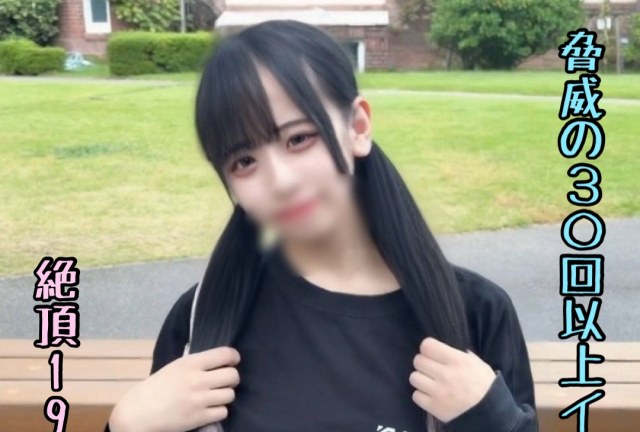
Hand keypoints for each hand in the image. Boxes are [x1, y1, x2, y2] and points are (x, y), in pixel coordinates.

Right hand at [109, 346, 240, 431]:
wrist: (138, 414)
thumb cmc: (155, 388)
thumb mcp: (174, 368)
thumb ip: (196, 364)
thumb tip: (219, 362)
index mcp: (190, 363)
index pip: (225, 354)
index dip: (234, 357)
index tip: (233, 361)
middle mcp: (198, 380)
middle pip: (233, 375)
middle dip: (231, 378)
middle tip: (224, 381)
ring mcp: (200, 400)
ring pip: (230, 395)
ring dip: (225, 396)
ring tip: (215, 396)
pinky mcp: (199, 418)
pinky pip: (223, 412)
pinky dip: (219, 411)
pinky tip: (209, 409)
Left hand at [409, 337, 495, 422]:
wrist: (491, 414)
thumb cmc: (486, 387)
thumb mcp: (479, 365)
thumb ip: (461, 355)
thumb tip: (445, 350)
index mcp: (458, 361)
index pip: (427, 346)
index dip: (427, 348)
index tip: (431, 353)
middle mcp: (446, 374)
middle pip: (418, 361)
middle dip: (423, 363)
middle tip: (430, 369)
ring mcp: (438, 392)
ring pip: (414, 377)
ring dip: (420, 379)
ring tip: (429, 382)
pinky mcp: (434, 407)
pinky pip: (415, 395)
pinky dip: (421, 395)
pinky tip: (430, 395)